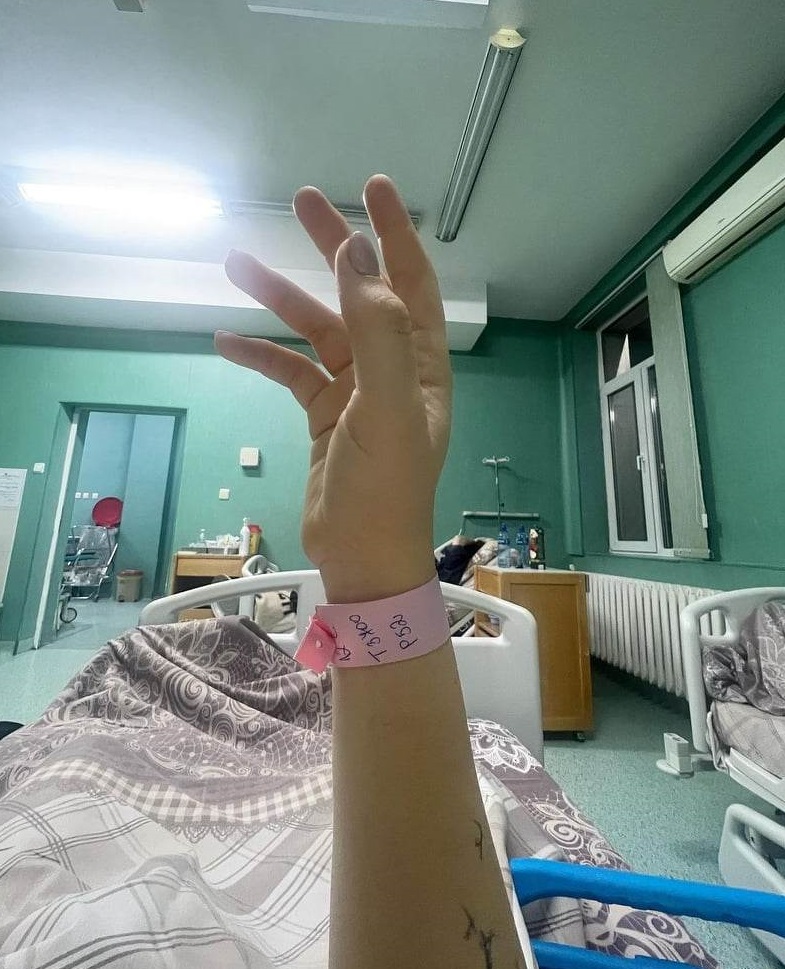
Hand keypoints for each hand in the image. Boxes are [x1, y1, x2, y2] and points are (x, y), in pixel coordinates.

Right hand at [215, 175, 451, 602]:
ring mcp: (357, 393)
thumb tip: (357, 254)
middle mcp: (391, 369)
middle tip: (303, 201)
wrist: (361, 557)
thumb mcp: (387, 407)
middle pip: (361, 293)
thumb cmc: (384, 487)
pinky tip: (227, 342)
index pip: (410, 283)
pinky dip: (263, 356)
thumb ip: (376, 330)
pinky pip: (292, 373)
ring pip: (318, 331)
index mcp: (419, 363)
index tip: (372, 187)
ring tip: (235, 264)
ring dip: (281, 299)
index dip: (394, 234)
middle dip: (333, 246)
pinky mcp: (325, 418)